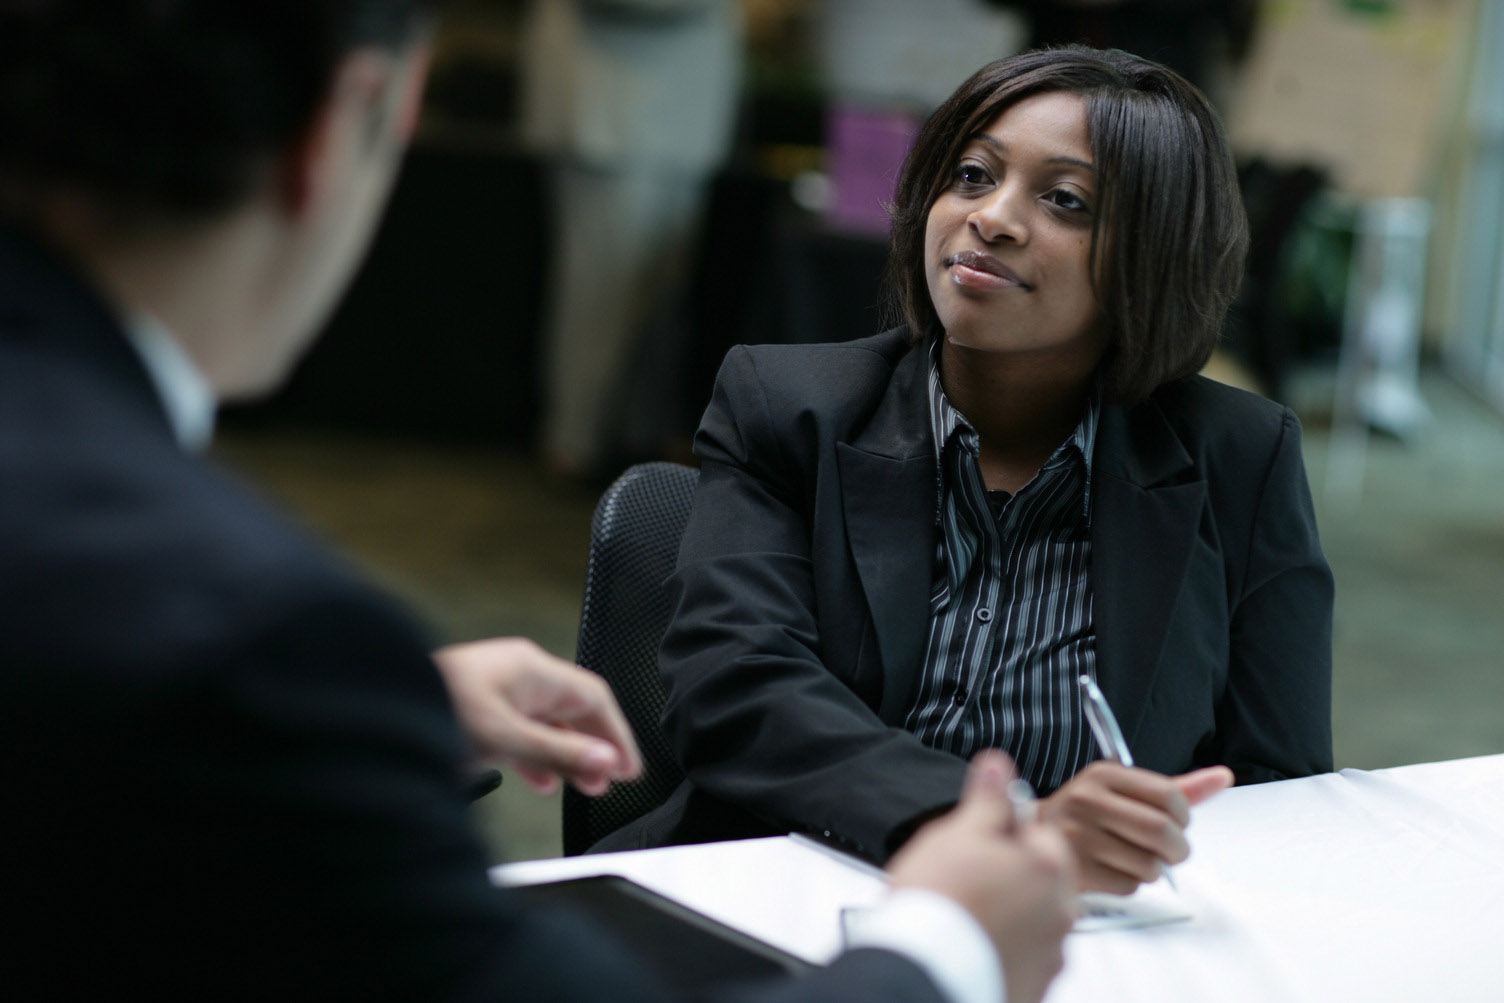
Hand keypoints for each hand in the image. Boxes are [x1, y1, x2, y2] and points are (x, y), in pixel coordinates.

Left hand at [432, 638, 641, 795]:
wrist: (372, 708)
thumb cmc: (433, 707)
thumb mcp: (503, 737)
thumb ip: (557, 752)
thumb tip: (606, 760)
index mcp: (532, 670)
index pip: (593, 698)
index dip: (616, 734)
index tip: (630, 766)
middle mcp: (519, 675)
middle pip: (573, 709)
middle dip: (594, 746)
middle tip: (611, 781)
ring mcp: (498, 690)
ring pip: (548, 722)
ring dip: (568, 754)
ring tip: (583, 785)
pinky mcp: (479, 709)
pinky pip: (523, 731)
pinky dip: (538, 755)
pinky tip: (540, 780)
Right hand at [888, 752, 1076, 1002]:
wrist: (925, 973)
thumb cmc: (939, 906)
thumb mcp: (957, 833)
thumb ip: (987, 799)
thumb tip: (998, 766)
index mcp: (1048, 867)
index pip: (1040, 830)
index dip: (1003, 830)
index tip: (977, 838)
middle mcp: (1060, 913)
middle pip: (1041, 877)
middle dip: (1009, 872)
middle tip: (965, 875)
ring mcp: (1049, 956)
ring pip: (1033, 918)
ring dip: (1008, 912)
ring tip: (964, 912)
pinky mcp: (1033, 987)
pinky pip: (1025, 957)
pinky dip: (1004, 948)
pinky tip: (972, 940)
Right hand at [1039, 761, 1231, 893]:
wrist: (1032, 836)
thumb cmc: (1090, 814)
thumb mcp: (1126, 792)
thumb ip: (1176, 788)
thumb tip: (1223, 776)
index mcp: (1104, 774)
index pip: (1169, 795)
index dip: (1183, 817)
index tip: (1175, 823)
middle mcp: (1087, 799)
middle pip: (1161, 831)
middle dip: (1177, 849)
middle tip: (1171, 852)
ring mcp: (1078, 835)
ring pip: (1148, 864)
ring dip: (1153, 870)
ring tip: (1134, 860)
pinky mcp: (1075, 868)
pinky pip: (1128, 886)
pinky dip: (1130, 884)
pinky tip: (1113, 870)